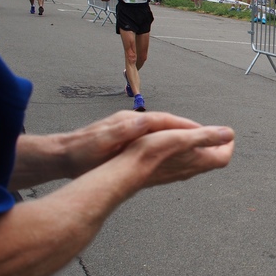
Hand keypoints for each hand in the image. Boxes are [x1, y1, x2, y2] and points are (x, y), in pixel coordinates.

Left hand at [57, 111, 209, 177]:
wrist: (61, 155)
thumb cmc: (80, 151)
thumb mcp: (100, 141)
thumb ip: (123, 131)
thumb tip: (146, 121)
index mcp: (132, 122)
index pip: (166, 121)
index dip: (187, 127)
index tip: (206, 132)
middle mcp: (136, 122)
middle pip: (170, 125)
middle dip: (192, 130)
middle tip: (214, 138)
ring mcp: (134, 130)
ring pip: (165, 132)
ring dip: (184, 136)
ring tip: (203, 145)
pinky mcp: (131, 139)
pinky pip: (158, 140)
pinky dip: (172, 143)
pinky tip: (179, 151)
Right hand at [115, 124, 234, 186]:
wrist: (128, 171)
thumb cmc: (154, 153)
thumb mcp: (183, 138)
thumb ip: (207, 136)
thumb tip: (229, 133)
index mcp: (201, 162)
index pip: (224, 157)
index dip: (227, 145)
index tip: (227, 135)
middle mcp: (191, 170)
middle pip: (211, 159)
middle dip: (214, 145)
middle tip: (213, 134)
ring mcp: (178, 173)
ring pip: (196, 161)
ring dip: (199, 148)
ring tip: (197, 137)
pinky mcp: (165, 173)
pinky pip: (182, 163)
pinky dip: (185, 152)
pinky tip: (176, 146)